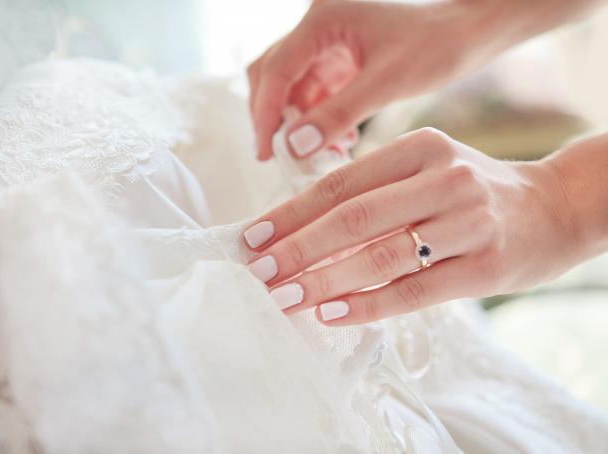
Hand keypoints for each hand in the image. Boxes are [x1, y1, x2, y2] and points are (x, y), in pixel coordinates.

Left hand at [243, 128, 573, 324]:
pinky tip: (331, 313)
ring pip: (381, 255)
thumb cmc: (472, 192)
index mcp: (420, 147)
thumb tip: (301, 232)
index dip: (289, 213)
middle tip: (259, 272)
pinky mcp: (485, 266)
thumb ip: (374, 192)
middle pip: (353, 217)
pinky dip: (367, 304)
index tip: (251, 238)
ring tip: (285, 298)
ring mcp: (469, 222)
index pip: (339, 183)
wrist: (553, 208)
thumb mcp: (426, 170)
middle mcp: (445, 178)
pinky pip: (413, 290)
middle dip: (297, 248)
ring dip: (324, 280)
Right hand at [248, 0, 600, 160]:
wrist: (470, 32)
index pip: (275, 70)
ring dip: (298, 122)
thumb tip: (294, 146)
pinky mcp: (340, 59)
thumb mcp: (387, 82)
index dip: (265, 115)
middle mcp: (319, 27)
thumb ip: (338, 114)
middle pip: (273, 76)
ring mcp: (328, 43)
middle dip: (274, 118)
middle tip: (280, 157)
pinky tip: (338, 141)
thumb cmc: (437, 44)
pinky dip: (318, 119)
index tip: (267, 152)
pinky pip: (315, 93)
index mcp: (324, 20)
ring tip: (319, 154)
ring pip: (292, 88)